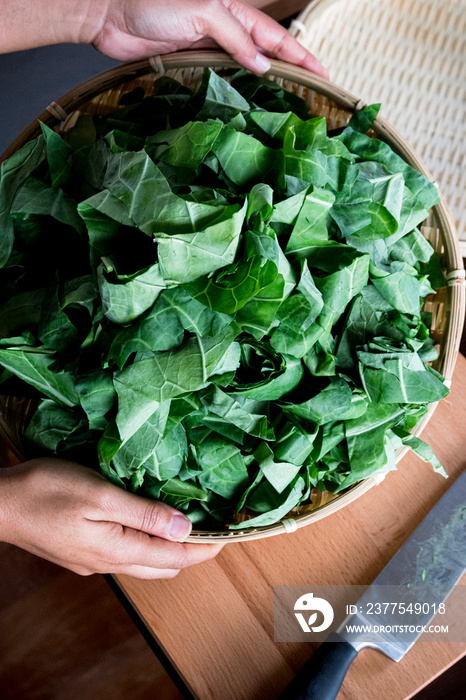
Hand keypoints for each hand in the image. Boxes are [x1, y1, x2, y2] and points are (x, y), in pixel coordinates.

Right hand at [0, 458, 222, 578]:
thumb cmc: (46, 492)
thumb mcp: (100, 496)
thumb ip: (144, 514)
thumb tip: (184, 528)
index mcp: (117, 551)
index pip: (175, 559)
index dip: (205, 548)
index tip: (230, 535)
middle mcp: (108, 563)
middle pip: (164, 567)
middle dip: (193, 552)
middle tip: (214, 528)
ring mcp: (94, 561)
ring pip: (146, 562)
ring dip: (170, 549)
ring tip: (189, 525)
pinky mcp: (83, 552)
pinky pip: (127, 554)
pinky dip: (148, 543)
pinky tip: (149, 524)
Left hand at [90, 0, 327, 76]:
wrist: (110, 14)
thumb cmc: (153, 2)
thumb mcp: (203, 11)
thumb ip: (234, 38)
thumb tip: (263, 64)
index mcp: (233, 8)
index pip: (276, 35)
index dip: (301, 54)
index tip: (322, 74)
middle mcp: (224, 27)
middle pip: (265, 52)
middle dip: (289, 70)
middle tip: (309, 93)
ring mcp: (207, 45)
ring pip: (245, 66)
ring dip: (264, 82)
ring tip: (285, 102)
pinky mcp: (189, 61)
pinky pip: (220, 76)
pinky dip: (236, 87)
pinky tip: (247, 99)